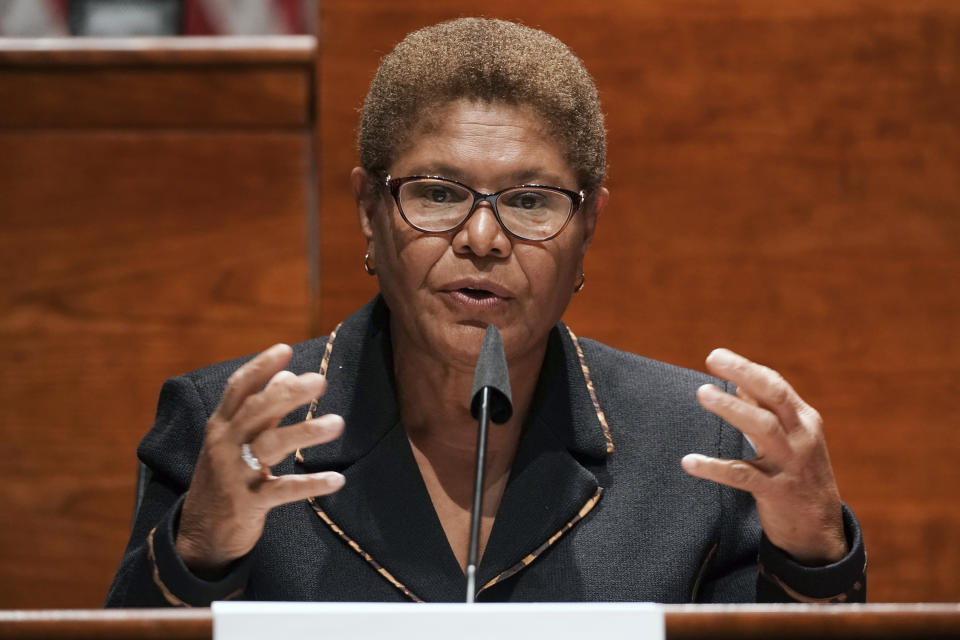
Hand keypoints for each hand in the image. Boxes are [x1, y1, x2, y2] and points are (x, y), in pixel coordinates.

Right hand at [176, 343, 344, 576]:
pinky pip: (283, 490)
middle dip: (288, 393)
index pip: (238, 388)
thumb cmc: (225, 478)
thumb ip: (263, 411)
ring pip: (270, 445)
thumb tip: (288, 376)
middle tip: (319, 382)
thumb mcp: (236, 442)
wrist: (200, 535)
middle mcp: (224, 445)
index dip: (260, 367)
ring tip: (338, 423)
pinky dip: (311, 484)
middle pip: (256, 411)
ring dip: (306, 432)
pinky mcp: (247, 504)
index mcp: (221, 426)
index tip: (286, 349)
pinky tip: (337, 480)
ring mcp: (234, 474)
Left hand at [681, 348, 847, 565]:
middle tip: (712, 358)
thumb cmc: (798, 476)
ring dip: (732, 408)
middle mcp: (802, 437)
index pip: (776, 386)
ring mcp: (791, 464)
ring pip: (763, 428)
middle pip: (774, 396)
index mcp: (804, 421)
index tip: (717, 356)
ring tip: (703, 393)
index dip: (747, 368)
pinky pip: (742, 475)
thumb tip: (738, 384)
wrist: (820, 532)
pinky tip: (689, 462)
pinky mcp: (777, 492)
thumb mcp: (790, 440)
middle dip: (744, 373)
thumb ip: (765, 413)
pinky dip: (714, 468)